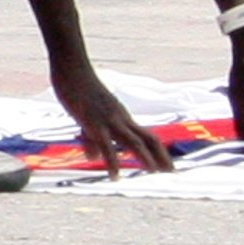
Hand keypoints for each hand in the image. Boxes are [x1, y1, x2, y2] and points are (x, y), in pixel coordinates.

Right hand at [49, 60, 172, 177]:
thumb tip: (94, 158)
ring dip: (145, 157)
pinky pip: (107, 146)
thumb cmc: (77, 88)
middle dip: (161, 155)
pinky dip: (113, 162)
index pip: (147, 135)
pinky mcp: (94, 122)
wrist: (71, 68)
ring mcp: (109, 120)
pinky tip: (115, 176)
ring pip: (133, 141)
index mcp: (121, 116)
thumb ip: (91, 138)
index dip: (159, 151)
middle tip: (172, 172)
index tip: (168, 166)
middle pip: (148, 138)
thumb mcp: (86, 115)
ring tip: (154, 172)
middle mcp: (121, 118)